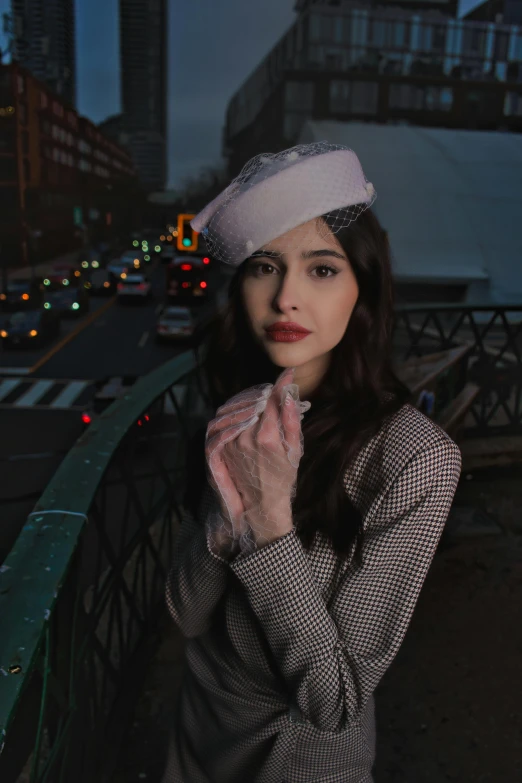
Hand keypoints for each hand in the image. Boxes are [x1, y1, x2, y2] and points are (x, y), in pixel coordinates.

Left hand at [205, 368, 307, 548]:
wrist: (261, 501)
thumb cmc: (284, 476)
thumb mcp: (294, 450)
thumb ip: (291, 421)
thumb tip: (289, 394)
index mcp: (267, 437)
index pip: (273, 400)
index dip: (281, 384)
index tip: (289, 373)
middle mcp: (246, 436)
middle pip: (255, 401)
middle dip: (267, 392)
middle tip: (278, 389)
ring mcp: (231, 440)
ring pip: (240, 407)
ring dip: (252, 399)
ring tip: (263, 399)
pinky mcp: (222, 444)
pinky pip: (228, 418)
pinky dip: (238, 410)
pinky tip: (248, 410)